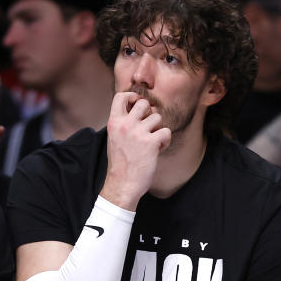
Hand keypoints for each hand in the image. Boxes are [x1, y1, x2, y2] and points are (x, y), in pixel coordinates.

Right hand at [100, 91, 170, 210]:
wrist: (123, 184)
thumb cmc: (121, 162)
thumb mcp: (115, 138)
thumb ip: (124, 123)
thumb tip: (140, 109)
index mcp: (113, 123)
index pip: (121, 96)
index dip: (132, 96)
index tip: (137, 105)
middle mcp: (125, 125)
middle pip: (144, 103)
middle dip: (150, 113)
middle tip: (148, 127)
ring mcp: (138, 133)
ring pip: (158, 117)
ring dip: (158, 129)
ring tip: (152, 142)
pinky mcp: (151, 143)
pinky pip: (166, 131)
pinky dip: (165, 141)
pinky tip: (158, 150)